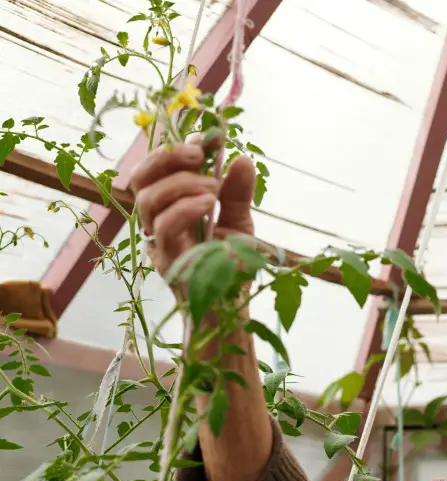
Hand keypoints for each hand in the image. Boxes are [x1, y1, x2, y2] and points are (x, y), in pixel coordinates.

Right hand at [130, 137, 256, 293]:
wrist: (233, 308)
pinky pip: (163, 228)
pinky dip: (185, 209)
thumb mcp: (239, 222)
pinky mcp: (165, 261)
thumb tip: (242, 158)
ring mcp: (158, 241)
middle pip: (140, 178)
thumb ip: (237, 192)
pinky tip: (209, 205)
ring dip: (181, 184)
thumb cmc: (230, 265)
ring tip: (213, 189)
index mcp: (168, 205)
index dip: (175, 149)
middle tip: (199, 153)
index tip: (206, 141)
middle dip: (166, 157)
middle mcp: (156, 220)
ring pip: (147, 200)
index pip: (157, 169)